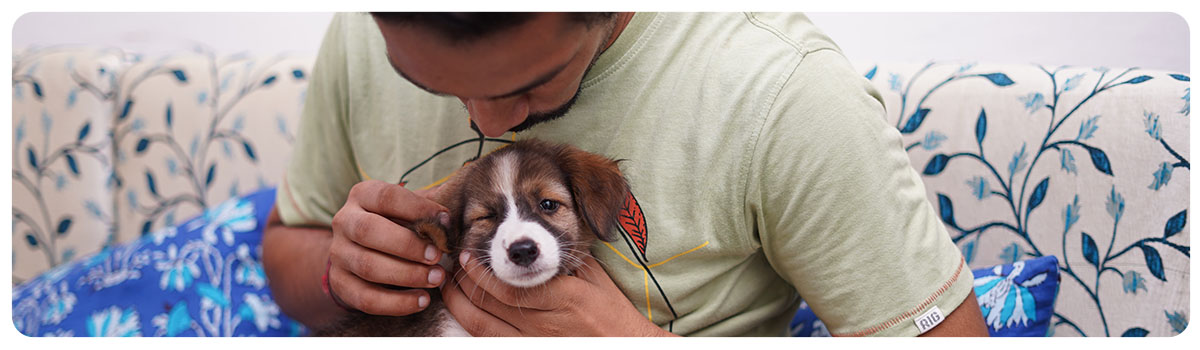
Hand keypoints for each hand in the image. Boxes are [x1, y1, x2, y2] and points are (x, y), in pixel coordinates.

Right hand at [327, 180, 448, 315]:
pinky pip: (366, 298)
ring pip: (367, 266)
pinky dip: (396, 303)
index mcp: (362, 195)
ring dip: (407, 275)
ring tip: (436, 278)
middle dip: (407, 245)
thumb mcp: (409, 209)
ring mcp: (338, 253)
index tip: (445, 221)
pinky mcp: (340, 283)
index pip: (386, 197)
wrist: (363, 251)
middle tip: (437, 256)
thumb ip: (428, 209)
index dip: (417, 209)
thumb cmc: (397, 225)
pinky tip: (422, 301)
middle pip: (369, 230)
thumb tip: (448, 217)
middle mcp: (344, 221)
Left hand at [442, 252, 674, 336]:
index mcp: (563, 298)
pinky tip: (463, 312)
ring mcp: (535, 342)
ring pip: (484, 327)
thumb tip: (534, 236)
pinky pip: (491, 342)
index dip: (482, 272)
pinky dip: (472, 327)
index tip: (468, 255)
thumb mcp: (594, 277)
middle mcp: (545, 324)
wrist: (623, 343)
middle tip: (453, 265)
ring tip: (449, 287)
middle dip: (465, 283)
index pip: (510, 286)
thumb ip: (566, 256)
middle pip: (492, 305)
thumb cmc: (611, 310)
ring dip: (459, 306)